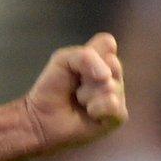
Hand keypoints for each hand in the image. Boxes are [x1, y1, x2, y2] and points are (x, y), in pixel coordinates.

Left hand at [22, 34, 125, 151]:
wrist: (43, 116)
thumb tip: (107, 76)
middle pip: (113, 64)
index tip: (76, 64)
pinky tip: (89, 113)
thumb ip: (85, 57)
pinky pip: (114, 106)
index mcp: (102, 58)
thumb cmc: (53, 86)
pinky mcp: (117, 116)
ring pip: (111, 86)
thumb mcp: (62, 60)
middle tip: (77, 85)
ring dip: (88, 94)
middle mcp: (113, 75)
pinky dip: (97, 109)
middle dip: (88, 75)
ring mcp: (118, 95)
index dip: (92, 52)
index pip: (108, 43)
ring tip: (80, 100)